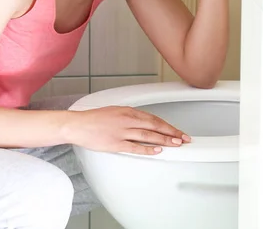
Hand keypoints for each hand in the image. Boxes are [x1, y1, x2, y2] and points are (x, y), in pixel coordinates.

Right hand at [65, 106, 191, 155]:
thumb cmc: (94, 118)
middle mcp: (127, 120)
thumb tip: (144, 123)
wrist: (78, 124)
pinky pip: (135, 147)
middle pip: (155, 126)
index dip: (168, 125)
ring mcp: (122, 132)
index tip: (178, 131)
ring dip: (164, 140)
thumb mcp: (115, 111)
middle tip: (183, 138)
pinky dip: (148, 149)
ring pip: (148, 136)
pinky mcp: (116, 144)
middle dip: (172, 133)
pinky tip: (157, 150)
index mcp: (128, 111)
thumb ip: (130, 116)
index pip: (154, 118)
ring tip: (176, 144)